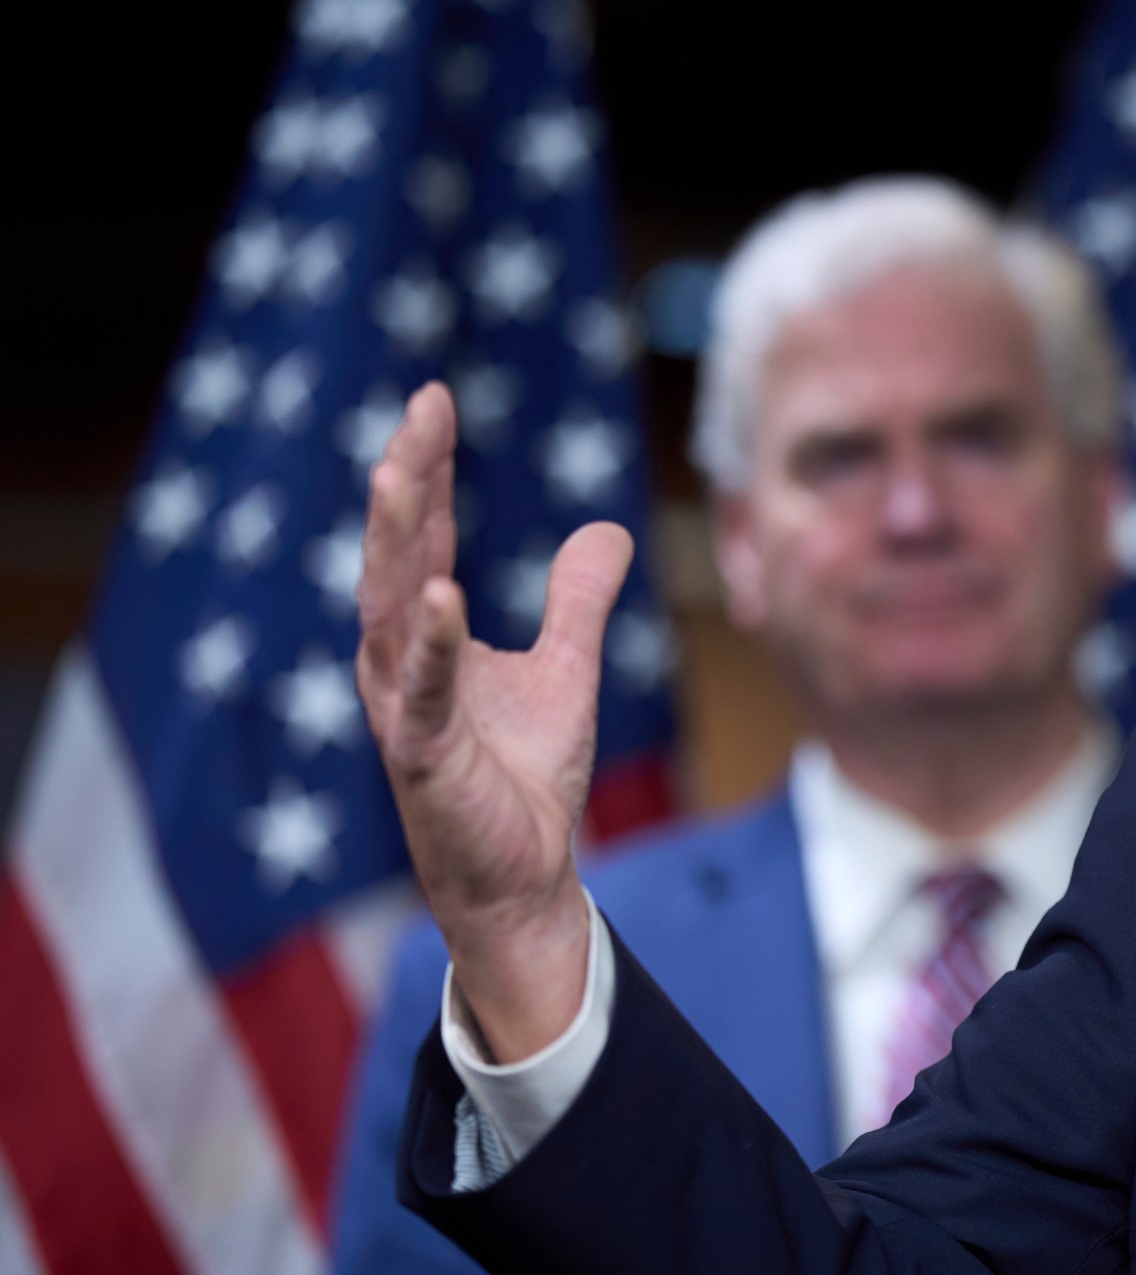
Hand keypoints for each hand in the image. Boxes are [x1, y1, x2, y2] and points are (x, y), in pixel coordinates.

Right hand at [355, 384, 632, 1060]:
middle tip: (419, 409)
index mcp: (427, 635)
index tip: (435, 398)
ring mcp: (405, 709)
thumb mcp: (567, 671)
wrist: (524, 876)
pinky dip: (432, 643)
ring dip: (393, 543)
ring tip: (398, 473)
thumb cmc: (525, 777)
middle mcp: (401, 662)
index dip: (427, 469)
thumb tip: (606, 529)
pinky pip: (423, 693)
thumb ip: (577, 601)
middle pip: (396, 554)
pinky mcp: (424, 758)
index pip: (422, 535)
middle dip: (405, 481)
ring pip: (390, 611)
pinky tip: (442, 593)